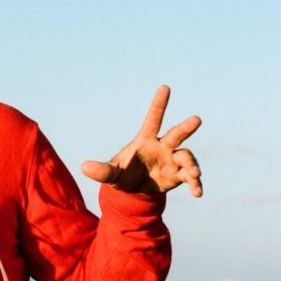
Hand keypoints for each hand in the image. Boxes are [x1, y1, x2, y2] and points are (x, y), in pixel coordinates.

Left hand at [81, 85, 202, 196]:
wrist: (134, 192)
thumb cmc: (122, 174)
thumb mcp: (111, 174)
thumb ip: (101, 171)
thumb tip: (84, 167)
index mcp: (145, 140)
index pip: (153, 119)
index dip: (159, 103)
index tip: (165, 87)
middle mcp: (162, 147)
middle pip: (176, 134)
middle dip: (186, 127)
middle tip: (196, 119)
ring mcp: (172, 160)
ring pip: (186, 156)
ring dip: (192, 165)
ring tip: (194, 175)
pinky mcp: (178, 175)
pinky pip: (190, 178)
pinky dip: (195, 184)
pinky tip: (197, 193)